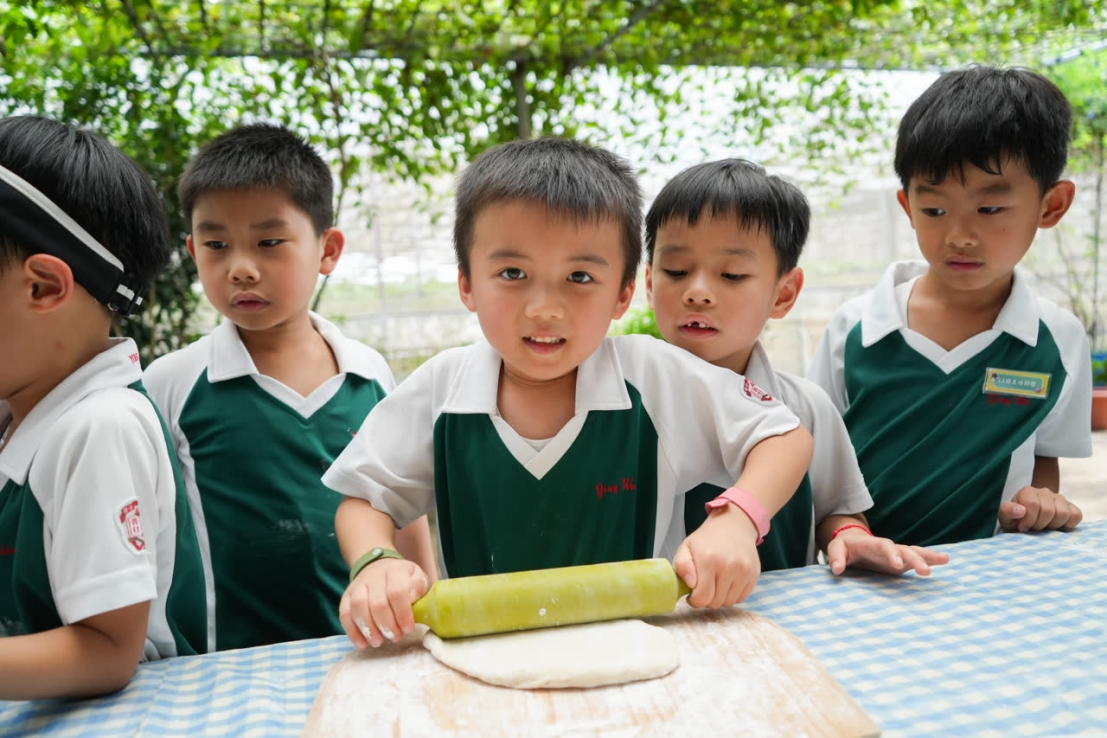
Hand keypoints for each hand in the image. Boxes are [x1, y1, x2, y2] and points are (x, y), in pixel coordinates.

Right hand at [339, 557, 429, 648]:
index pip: (397, 592)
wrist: (380, 568)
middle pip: (377, 602)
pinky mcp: (346, 595)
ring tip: (378, 642)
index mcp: (395, 571)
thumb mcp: (418, 578)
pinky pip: (344, 613)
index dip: (402, 613)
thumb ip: (418, 587)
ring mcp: (358, 585)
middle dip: (386, 625)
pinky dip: (352, 631)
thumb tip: (412, 598)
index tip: (408, 629)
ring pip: (358, 606)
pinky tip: (362, 644)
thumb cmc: (404, 580)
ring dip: (368, 629)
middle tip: (395, 637)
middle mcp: (374, 576)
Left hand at [673, 503, 760, 608]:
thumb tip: (691, 585)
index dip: (694, 600)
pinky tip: (728, 581)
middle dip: (707, 599)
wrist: (734, 526)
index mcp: (708, 559)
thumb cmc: (707, 539)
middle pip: (715, 603)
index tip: (692, 594)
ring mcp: (744, 571)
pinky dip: (733, 594)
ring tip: (716, 583)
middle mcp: (728, 566)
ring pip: (728, 602)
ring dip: (720, 597)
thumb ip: (682, 566)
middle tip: (704, 586)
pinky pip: (741, 598)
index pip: (702, 597)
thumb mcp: (686, 547)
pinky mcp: (754, 574)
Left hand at [826, 528, 948, 575]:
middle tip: (926, 571)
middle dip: (915, 559)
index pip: (884, 546)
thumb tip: (837, 569)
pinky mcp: (900, 562)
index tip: (898, 564)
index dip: (891, 554)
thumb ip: (836, 557)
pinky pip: (917, 559)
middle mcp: (888, 548)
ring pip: (914, 552)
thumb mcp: (836, 549)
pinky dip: (930, 559)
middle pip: (904, 550)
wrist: (853, 542)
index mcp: (872, 544)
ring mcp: (896, 554)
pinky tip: (944, 560)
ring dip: (928, 557)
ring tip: (945, 560)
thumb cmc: (844, 546)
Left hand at [998, 486, 1082, 532]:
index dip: (1029, 520)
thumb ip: (1007, 511)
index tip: (1023, 528)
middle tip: (1034, 529)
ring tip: (1044, 528)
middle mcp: (1045, 492)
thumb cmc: (1016, 520)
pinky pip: (1076, 516)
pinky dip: (1068, 524)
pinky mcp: (1071, 507)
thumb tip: (1020, 510)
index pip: (1033, 504)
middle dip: (1040, 525)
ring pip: (1063, 513)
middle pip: (1049, 511)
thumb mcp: (1005, 518)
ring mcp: (1060, 499)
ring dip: (1053, 526)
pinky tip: (1057, 527)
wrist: (1027, 522)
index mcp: (1028, 492)